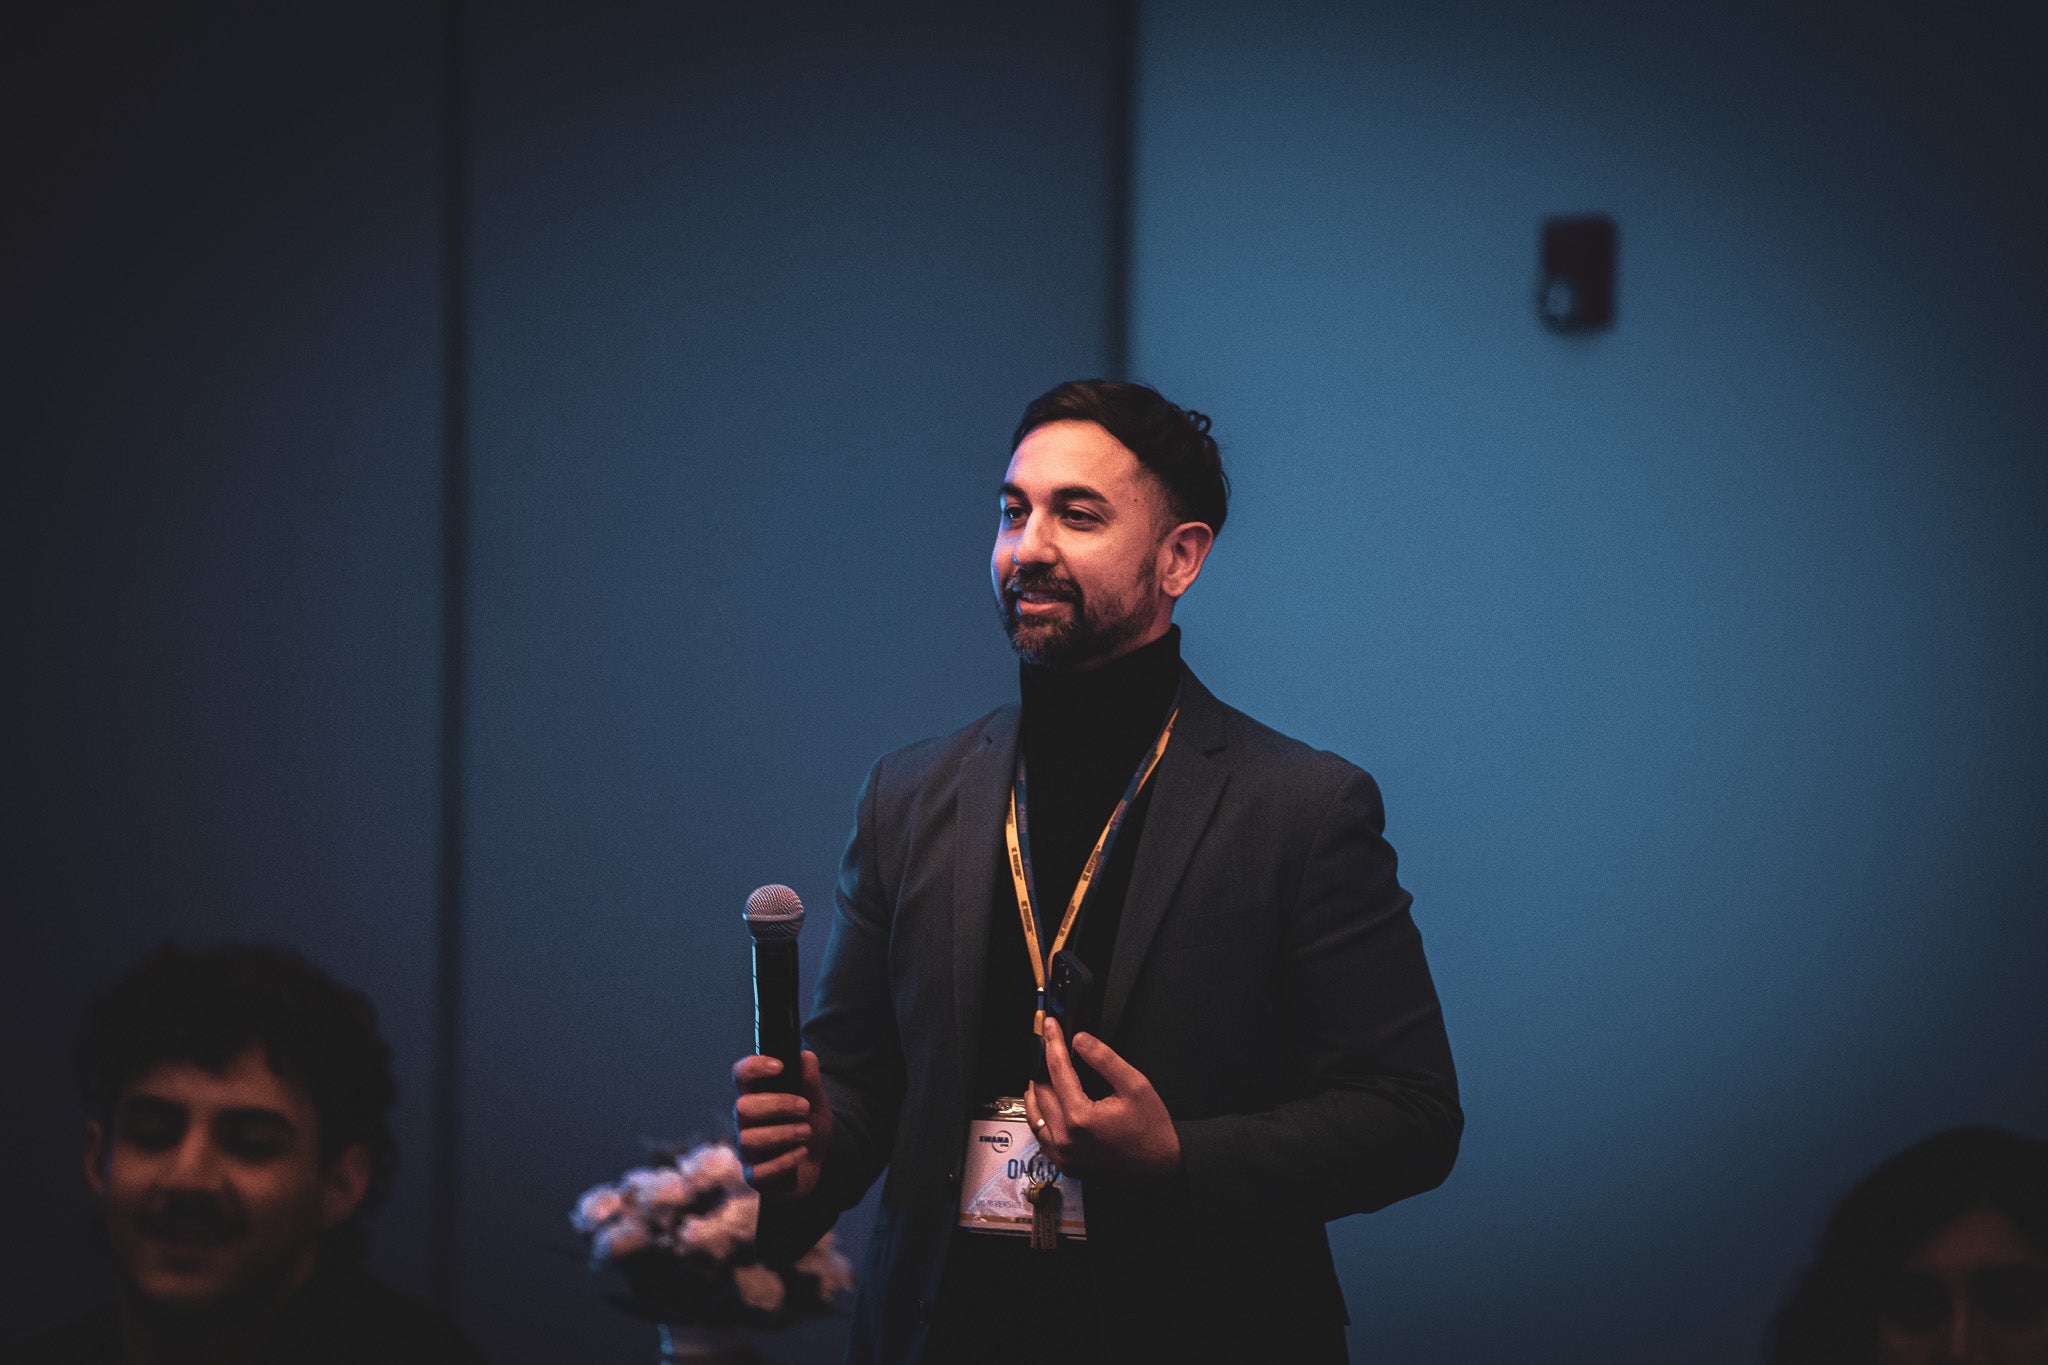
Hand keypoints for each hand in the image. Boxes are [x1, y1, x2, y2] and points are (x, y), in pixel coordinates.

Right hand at [732, 1051, 831, 1200]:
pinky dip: (783, 1161)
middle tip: (804, 1107)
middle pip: (743, 1107)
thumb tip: (806, 1057)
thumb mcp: (815, 1103)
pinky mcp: (754, 1176)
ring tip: (806, 1132)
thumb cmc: (807, 1126)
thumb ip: (810, 1082)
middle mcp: (745, 1122)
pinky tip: (801, 1153)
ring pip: (748, 1139)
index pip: (742, 1075)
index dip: (754, 1067)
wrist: (816, 1163)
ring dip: (782, 1133)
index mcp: (756, 1096)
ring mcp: (746, 1150)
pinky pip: (760, 1171)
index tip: (779, 1066)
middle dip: (776, 1105)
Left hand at [1025, 1018, 1181, 1181]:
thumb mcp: (1135, 1085)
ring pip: (1034, 1114)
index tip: (1049, 1025)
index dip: (1053, 1042)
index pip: (1057, 1070)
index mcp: (1080, 1118)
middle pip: (1040, 1091)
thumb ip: (1104, 1059)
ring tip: (1045, 1071)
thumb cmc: (1152, 1130)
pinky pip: (1041, 1136)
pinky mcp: (1064, 1164)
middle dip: (1042, 1064)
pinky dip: (1041, 1116)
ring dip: (1037, 1090)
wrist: (1162, 1168)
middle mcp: (1065, 1139)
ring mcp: (1062, 1155)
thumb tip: (1080, 1040)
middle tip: (1047, 1045)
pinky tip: (1050, 1104)